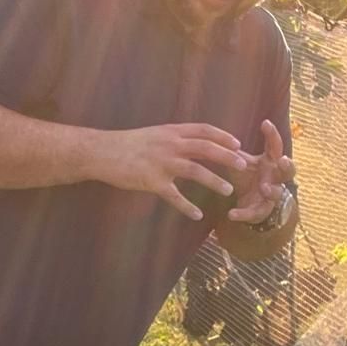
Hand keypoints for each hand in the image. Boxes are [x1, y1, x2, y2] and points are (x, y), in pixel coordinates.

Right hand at [98, 123, 248, 220]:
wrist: (102, 151)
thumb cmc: (126, 144)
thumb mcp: (153, 135)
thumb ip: (172, 138)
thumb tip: (189, 142)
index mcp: (171, 132)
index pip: (203, 130)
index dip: (222, 136)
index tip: (238, 143)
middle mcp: (169, 144)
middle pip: (206, 148)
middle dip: (227, 156)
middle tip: (244, 165)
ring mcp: (161, 162)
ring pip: (195, 170)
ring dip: (214, 180)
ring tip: (228, 190)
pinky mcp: (151, 181)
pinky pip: (174, 196)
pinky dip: (187, 206)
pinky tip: (197, 215)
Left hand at [226, 120, 293, 223]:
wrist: (251, 203)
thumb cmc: (249, 177)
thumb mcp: (243, 163)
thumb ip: (236, 153)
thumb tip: (220, 137)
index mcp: (271, 162)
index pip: (275, 146)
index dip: (272, 134)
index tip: (265, 123)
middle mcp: (276, 178)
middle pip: (289, 171)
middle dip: (287, 166)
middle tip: (283, 160)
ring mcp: (271, 195)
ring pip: (277, 192)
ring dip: (272, 190)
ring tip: (264, 188)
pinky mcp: (262, 211)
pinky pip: (254, 213)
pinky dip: (243, 214)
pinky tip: (231, 214)